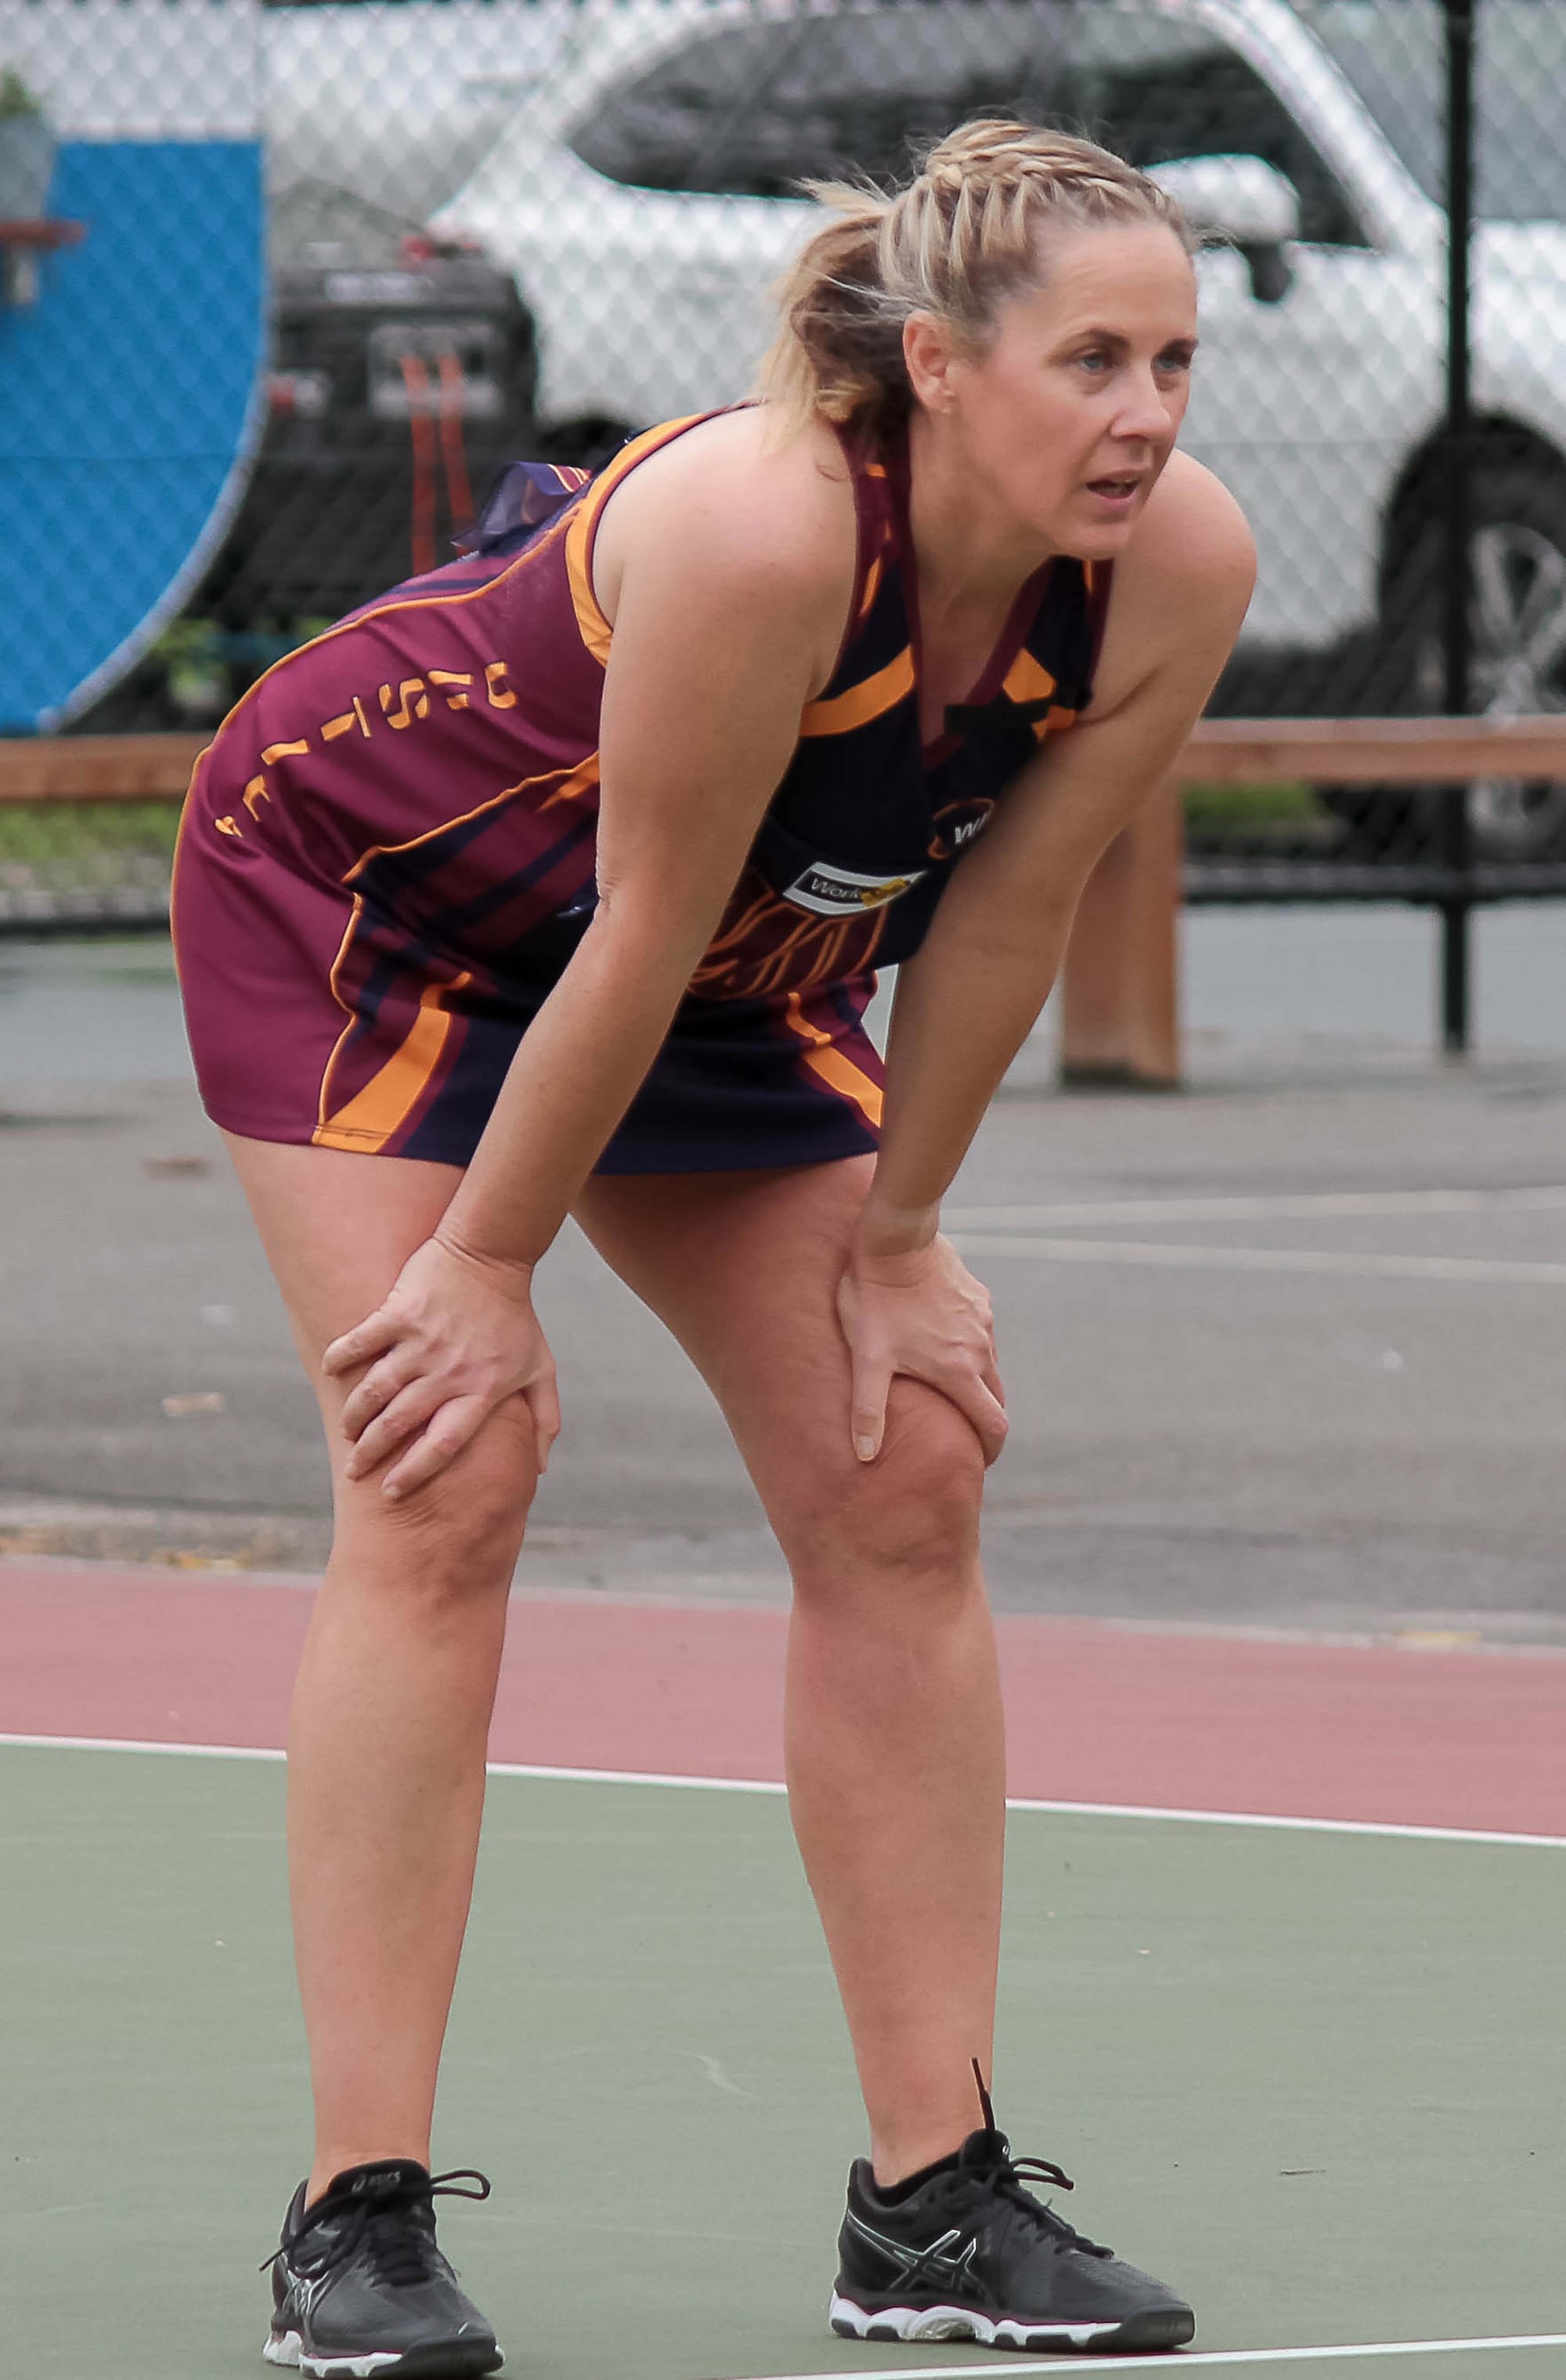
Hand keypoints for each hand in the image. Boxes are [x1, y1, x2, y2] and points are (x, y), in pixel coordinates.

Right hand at [321, 1234, 560, 1498]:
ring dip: (355, 1415)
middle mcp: (449, 1371)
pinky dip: (341, 1357)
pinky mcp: (399, 1313)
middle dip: (371, 1453)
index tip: (391, 1492)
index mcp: (482, 1391)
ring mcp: (422, 1342)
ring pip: (375, 1390)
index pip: (443, 1445)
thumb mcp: (542, 1369)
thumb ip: (545, 1420)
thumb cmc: (517, 1318)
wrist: (493, 1255)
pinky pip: (361, 1342)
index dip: (415, 1472)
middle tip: (355, 1469)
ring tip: (348, 1430)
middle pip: (400, 1424)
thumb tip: (540, 1468)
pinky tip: (330, 1371)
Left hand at [836, 1234, 1006, 1466]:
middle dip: (985, 1419)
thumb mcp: (867, 1359)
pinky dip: (971, 1347)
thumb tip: (864, 1456)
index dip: (990, 1448)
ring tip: (949, 1388)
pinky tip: (944, 1342)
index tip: (979, 1459)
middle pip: (996, 1398)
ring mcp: (984, 1321)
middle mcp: (981, 1348)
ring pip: (990, 1364)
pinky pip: (982, 1332)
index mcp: (959, 1371)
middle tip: (964, 1431)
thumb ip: (868, 1410)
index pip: (993, 1423)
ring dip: (977, 1382)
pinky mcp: (980, 1298)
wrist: (896, 1242)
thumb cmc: (877, 1302)